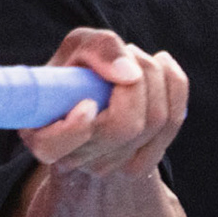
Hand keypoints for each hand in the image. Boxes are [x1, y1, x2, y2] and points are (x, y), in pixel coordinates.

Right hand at [20, 28, 188, 177]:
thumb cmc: (80, 71)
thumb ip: (97, 48)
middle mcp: (74, 160)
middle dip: (139, 77)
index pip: (54, 148)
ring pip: (155, 121)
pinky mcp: (142, 164)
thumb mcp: (78, 48)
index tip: (88, 102)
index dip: (75, 128)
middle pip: (124, 127)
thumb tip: (129, 73)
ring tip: (137, 59)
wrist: (96, 96)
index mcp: (43, 136)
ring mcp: (109, 168)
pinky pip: (173, 121)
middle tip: (128, 53)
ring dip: (154, 75)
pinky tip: (162, 66)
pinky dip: (173, 84)